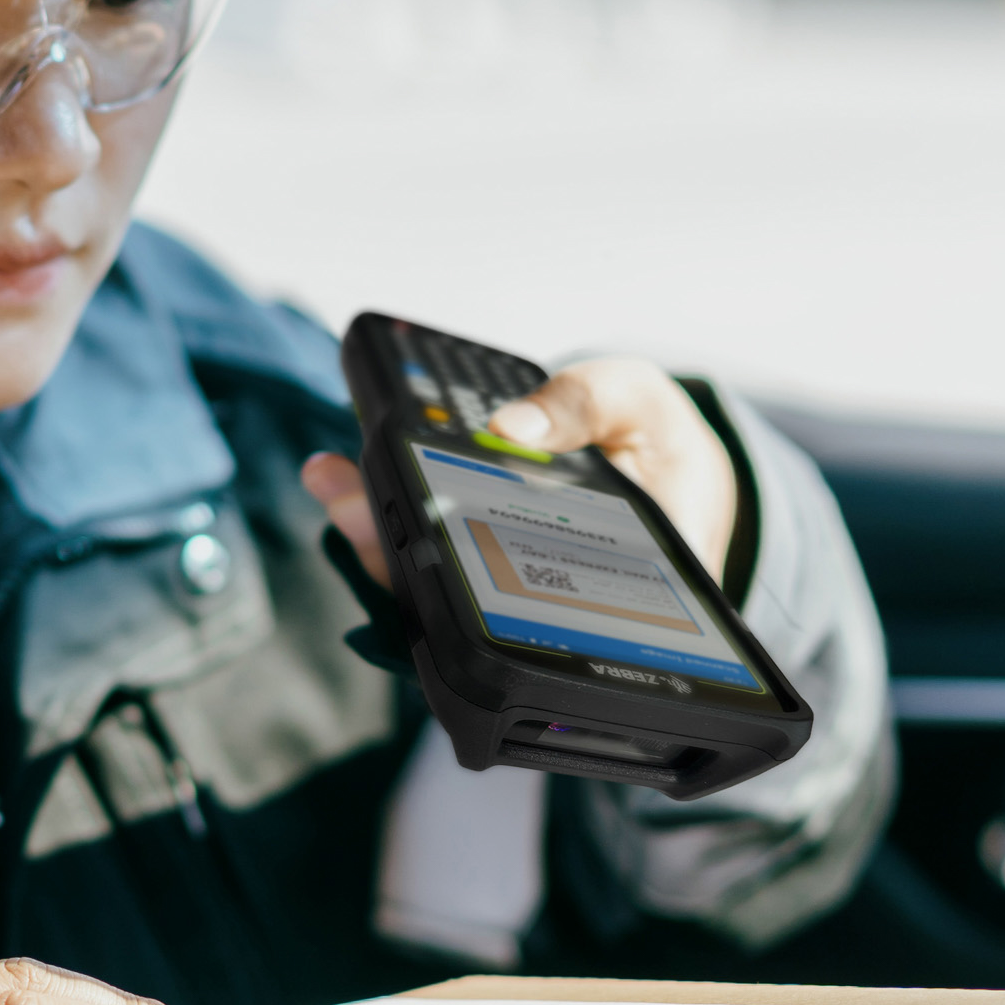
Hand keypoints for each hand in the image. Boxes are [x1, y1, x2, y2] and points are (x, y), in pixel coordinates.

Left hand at [301, 356, 739, 587]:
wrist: (674, 465)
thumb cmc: (664, 442)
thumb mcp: (640, 402)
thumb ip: (584, 405)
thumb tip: (509, 426)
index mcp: (624, 579)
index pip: (538, 602)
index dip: (462, 587)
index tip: (407, 543)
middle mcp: (563, 601)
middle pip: (468, 596)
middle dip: (395, 552)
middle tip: (345, 496)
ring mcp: (521, 589)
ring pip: (442, 582)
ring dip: (377, 532)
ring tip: (330, 477)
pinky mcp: (494, 567)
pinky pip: (438, 554)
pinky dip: (392, 515)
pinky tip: (350, 475)